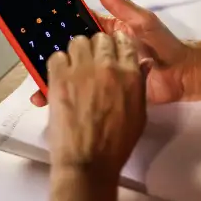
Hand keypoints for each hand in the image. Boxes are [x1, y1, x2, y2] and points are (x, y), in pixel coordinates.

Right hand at [31, 0, 196, 106]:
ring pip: (73, 75)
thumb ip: (120, 5)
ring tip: (36, 88)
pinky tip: (50, 101)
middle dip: (49, 57)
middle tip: (26, 62)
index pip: (76, 27)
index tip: (33, 28)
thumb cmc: (164, 45)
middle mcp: (100, 53)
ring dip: (54, 80)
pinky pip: (85, 93)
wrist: (183, 77)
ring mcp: (101, 74)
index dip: (56, 26)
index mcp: (105, 32)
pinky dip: (69, 97)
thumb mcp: (142, 22)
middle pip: (70, 53)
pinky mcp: (106, 93)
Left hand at [46, 31, 147, 179]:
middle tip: (92, 63)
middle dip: (97, 48)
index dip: (117, 44)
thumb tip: (143, 63)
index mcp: (130, 75)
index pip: (124, 41)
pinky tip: (62, 78)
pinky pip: (57, 56)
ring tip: (75, 69)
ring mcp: (82, 71)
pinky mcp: (59, 79)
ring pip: (78, 42)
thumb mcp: (139, 113)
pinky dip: (59, 64)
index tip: (111, 51)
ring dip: (77, 53)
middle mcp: (107, 67)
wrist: (88, 162)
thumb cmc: (116, 143)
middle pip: (100, 38)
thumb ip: (140, 84)